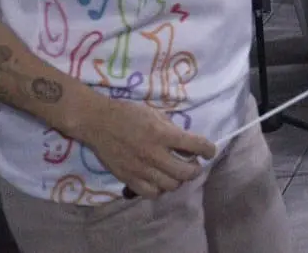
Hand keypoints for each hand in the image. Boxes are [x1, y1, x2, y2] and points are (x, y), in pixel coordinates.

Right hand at [75, 97, 215, 198]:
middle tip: (193, 164)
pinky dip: (159, 189)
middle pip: (185, 172)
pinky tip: (159, 180)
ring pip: (170, 185)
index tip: (209, 151)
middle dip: (195, 169)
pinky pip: (151, 193)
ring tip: (175, 172)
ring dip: (178, 180)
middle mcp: (154, 154)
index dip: (208, 149)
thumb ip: (172, 129)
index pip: (195, 145)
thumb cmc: (128, 114)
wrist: (98, 122)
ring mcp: (140, 169)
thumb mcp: (155, 113)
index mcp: (162, 134)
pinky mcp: (128, 179)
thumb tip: (187, 144)